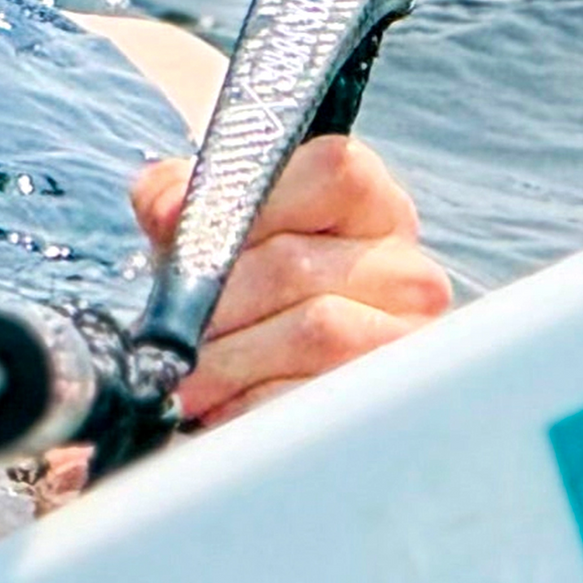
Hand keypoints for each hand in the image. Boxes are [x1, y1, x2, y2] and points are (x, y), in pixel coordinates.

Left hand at [131, 136, 451, 427]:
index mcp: (367, 200)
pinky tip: (225, 410)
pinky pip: (324, 398)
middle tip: (169, 333)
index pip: (329, 172)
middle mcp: (404, 264)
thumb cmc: (237, 282)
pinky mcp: (397, 399)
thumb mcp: (206, 226)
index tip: (196, 242)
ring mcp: (413, 335)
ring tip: (188, 379)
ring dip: (232, 360)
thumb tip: (169, 213)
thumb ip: (176, 195)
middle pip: (297, 264)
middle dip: (217, 303)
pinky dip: (259, 405)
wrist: (262, 369)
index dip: (252, 206)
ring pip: (315, 332)